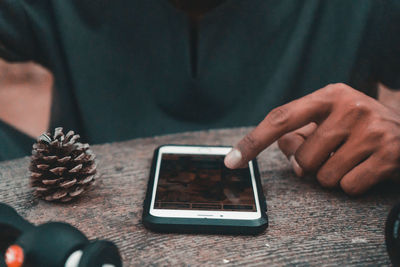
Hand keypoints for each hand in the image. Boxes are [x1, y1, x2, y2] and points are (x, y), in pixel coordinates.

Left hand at [224, 83, 399, 194]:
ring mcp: (372, 129)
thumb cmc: (361, 126)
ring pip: (323, 177)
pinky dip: (352, 185)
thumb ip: (300, 130)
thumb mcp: (331, 118)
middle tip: (332, 154)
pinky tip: (366, 168)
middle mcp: (350, 107)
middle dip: (311, 166)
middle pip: (302, 159)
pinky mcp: (390, 153)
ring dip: (331, 176)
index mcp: (329, 95)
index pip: (280, 119)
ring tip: (351, 159)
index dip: (253, 142)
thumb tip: (280, 145)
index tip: (231, 161)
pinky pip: (348, 187)